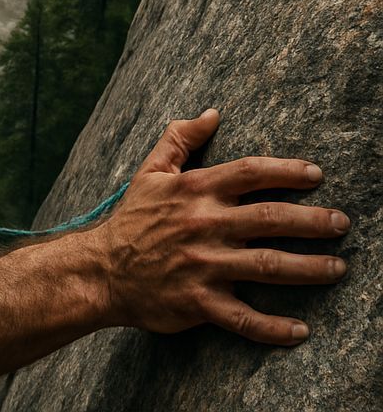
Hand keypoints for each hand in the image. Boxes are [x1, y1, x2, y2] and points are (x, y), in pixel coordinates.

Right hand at [94, 109, 349, 344]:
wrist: (101, 269)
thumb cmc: (132, 219)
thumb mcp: (150, 171)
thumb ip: (179, 139)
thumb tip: (211, 114)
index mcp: (194, 190)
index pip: (250, 173)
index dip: (287, 171)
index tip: (316, 175)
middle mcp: (204, 225)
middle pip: (270, 218)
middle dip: (312, 220)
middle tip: (342, 222)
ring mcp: (203, 265)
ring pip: (267, 266)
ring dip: (309, 268)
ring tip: (338, 267)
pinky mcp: (199, 301)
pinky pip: (244, 318)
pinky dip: (274, 328)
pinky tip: (301, 330)